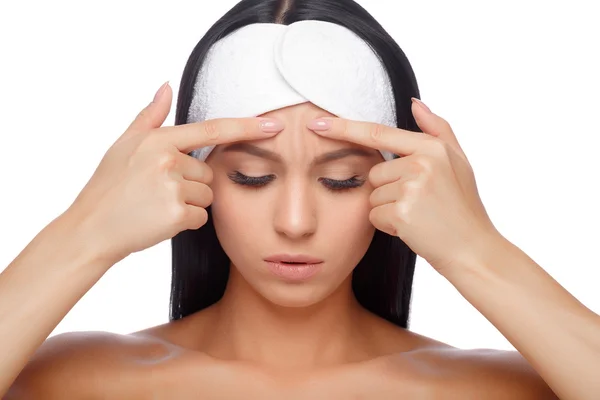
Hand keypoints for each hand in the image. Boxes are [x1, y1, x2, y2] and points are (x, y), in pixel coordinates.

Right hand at [67, 82, 282, 264]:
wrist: (92, 228)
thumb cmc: (109, 186)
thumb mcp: (124, 144)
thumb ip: (150, 116)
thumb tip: (166, 86)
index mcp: (158, 140)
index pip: (213, 130)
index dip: (246, 127)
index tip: (274, 124)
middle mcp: (168, 160)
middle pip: (209, 172)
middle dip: (192, 183)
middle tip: (159, 191)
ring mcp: (174, 188)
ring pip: (207, 196)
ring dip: (189, 203)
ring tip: (157, 204)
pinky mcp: (178, 214)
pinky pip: (202, 217)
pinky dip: (186, 222)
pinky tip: (161, 220)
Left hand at [307, 98, 498, 274]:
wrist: (473, 249)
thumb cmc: (463, 207)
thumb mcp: (458, 162)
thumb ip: (437, 129)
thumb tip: (414, 102)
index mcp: (432, 148)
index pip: (377, 133)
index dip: (343, 128)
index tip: (316, 124)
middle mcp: (421, 163)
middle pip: (374, 173)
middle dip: (388, 190)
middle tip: (418, 204)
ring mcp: (411, 187)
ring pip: (373, 195)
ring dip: (388, 209)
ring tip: (418, 216)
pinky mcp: (401, 212)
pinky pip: (374, 215)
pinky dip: (388, 225)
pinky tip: (413, 229)